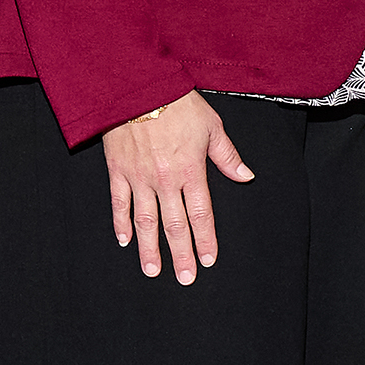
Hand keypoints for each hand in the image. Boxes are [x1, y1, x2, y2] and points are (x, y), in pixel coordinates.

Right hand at [100, 92, 252, 281]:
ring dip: (150, 248)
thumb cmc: (178, 103)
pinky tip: (125, 241)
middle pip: (174, 225)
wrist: (139, 86)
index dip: (205, 239)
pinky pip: (119, 203)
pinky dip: (121, 223)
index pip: (201, 213)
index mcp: (191, 170)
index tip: (208, 260)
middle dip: (180, 254)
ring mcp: (139, 177)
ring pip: (145, 221)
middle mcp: (165, 180)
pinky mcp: (118, 171)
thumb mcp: (211, 126)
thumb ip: (227, 155)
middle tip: (185, 278)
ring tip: (153, 271)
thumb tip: (246, 176)